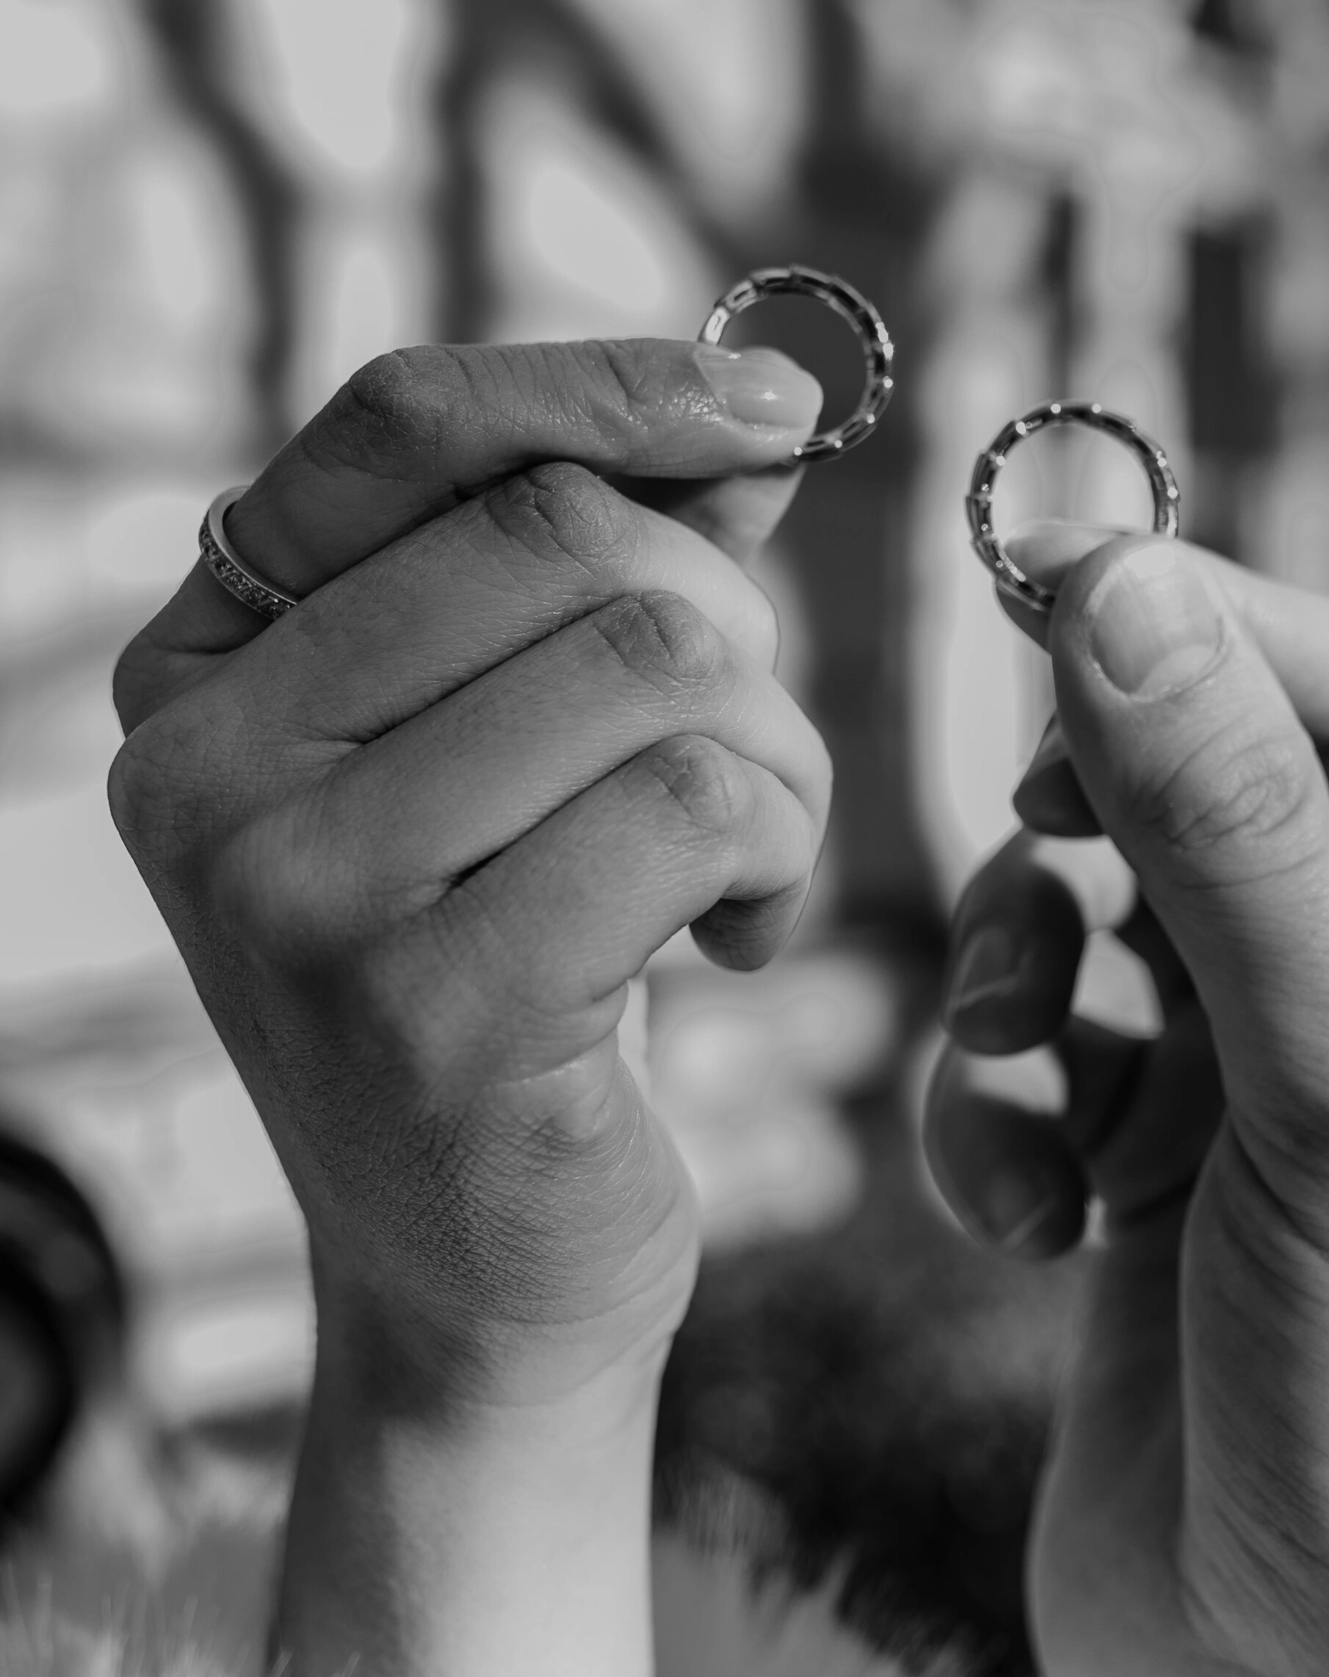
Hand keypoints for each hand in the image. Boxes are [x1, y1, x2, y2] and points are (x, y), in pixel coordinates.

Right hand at [111, 337, 831, 1404]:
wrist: (477, 1289)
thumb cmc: (518, 983)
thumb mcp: (522, 754)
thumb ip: (610, 572)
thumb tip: (755, 412)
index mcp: (200, 667)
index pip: (404, 426)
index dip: (613, 387)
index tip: (780, 410)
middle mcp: (205, 764)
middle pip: (566, 537)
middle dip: (730, 629)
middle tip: (749, 759)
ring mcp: (299, 893)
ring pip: (657, 662)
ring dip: (778, 755)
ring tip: (755, 861)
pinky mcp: (431, 1013)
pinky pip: (699, 806)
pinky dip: (779, 858)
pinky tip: (744, 946)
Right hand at [924, 525, 1328, 1676]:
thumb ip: (1225, 817)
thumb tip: (1116, 570)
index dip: (1201, 632)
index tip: (1041, 597)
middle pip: (1196, 779)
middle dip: (1086, 836)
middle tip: (1029, 875)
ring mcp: (1267, 1080)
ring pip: (1088, 908)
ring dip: (1018, 985)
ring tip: (1028, 1103)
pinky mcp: (1149, 1173)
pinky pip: (1031, 1049)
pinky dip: (993, 1110)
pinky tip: (1016, 1222)